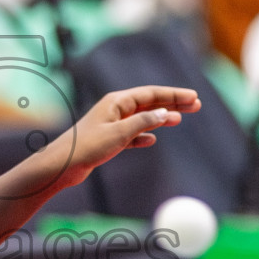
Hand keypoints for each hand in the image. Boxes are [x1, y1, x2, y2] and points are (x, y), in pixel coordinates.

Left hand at [58, 86, 201, 186]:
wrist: (62, 165)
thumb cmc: (88, 147)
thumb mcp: (120, 133)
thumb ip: (144, 122)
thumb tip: (164, 113)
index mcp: (117, 102)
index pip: (152, 94)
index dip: (174, 95)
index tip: (193, 97)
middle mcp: (115, 109)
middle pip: (149, 103)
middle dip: (172, 103)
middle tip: (196, 105)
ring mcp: (111, 124)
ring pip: (142, 118)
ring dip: (161, 118)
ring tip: (180, 120)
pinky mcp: (107, 140)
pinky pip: (131, 134)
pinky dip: (144, 135)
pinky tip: (152, 140)